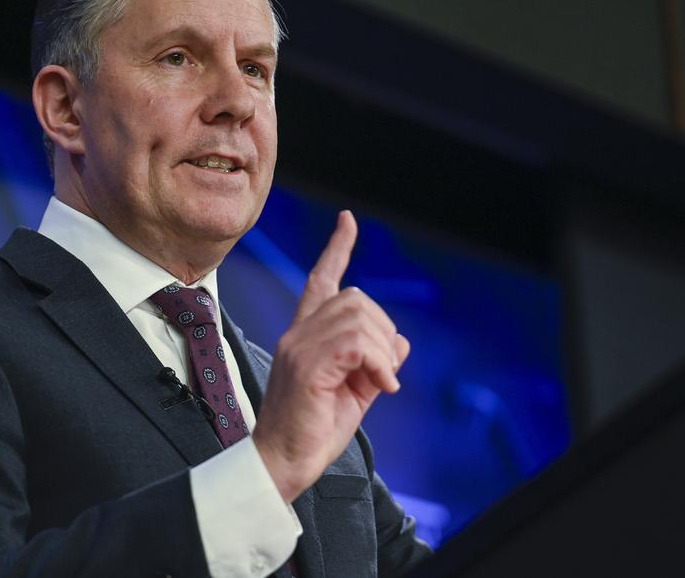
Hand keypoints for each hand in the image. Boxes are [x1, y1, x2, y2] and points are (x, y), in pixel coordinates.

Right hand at [251, 211, 410, 502]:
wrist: (283, 463)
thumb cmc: (313, 432)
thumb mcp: (355, 392)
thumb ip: (375, 364)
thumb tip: (401, 344)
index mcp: (305, 336)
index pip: (320, 280)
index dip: (337, 249)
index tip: (348, 221)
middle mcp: (298, 333)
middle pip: (355, 297)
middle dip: (383, 330)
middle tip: (384, 372)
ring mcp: (298, 346)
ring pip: (359, 316)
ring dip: (383, 351)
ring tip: (379, 384)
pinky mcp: (306, 365)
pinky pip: (356, 343)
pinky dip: (378, 363)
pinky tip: (379, 388)